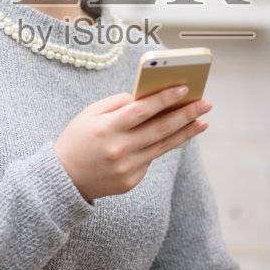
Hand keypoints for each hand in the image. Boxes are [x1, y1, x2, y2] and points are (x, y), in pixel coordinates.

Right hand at [54, 85, 210, 202]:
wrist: (64, 179)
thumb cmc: (78, 139)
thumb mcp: (89, 114)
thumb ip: (117, 104)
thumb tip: (147, 97)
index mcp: (107, 128)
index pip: (142, 110)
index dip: (164, 98)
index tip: (184, 88)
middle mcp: (119, 149)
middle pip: (160, 129)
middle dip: (186, 114)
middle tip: (205, 104)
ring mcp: (127, 168)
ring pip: (163, 146)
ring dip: (186, 133)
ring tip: (202, 121)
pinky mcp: (131, 181)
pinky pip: (150, 160)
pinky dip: (161, 147)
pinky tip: (175, 137)